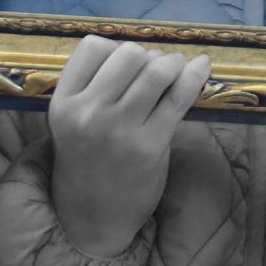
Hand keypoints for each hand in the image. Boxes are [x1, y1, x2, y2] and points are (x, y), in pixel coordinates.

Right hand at [47, 36, 209, 258]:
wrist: (93, 217)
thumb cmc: (89, 162)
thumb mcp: (75, 122)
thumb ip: (96, 86)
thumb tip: (147, 51)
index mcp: (63, 104)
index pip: (92, 47)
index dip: (115, 50)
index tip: (126, 66)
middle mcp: (88, 114)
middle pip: (128, 54)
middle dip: (147, 56)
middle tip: (154, 73)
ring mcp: (119, 130)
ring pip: (156, 70)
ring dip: (172, 64)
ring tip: (175, 71)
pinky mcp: (150, 145)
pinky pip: (179, 96)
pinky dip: (194, 75)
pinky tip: (202, 66)